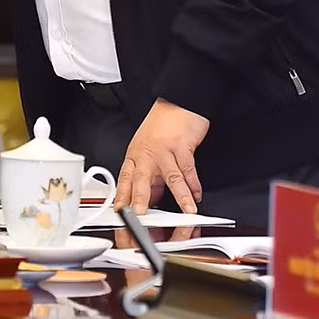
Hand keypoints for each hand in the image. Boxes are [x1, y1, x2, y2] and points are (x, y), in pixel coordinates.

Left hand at [114, 98, 211, 213]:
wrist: (179, 102)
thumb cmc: (162, 124)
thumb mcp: (147, 149)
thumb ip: (148, 176)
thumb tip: (149, 199)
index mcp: (135, 156)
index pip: (125, 181)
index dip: (122, 199)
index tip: (121, 215)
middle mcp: (147, 153)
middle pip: (141, 179)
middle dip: (140, 199)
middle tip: (140, 216)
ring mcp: (164, 150)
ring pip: (171, 177)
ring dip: (180, 196)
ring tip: (186, 211)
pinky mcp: (182, 145)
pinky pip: (188, 168)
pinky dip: (194, 184)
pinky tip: (197, 194)